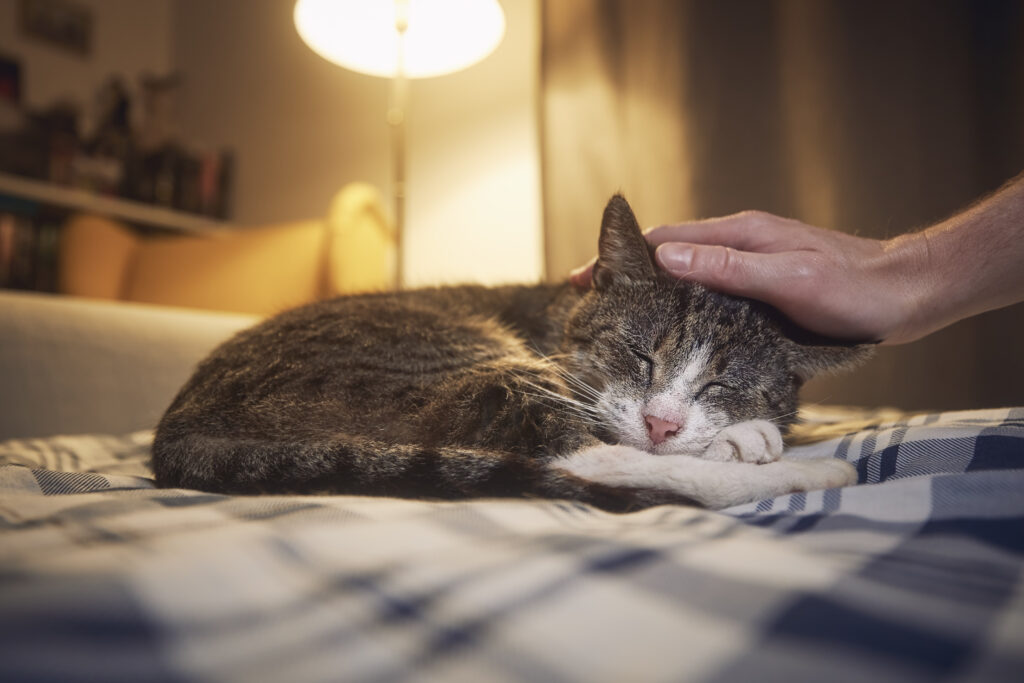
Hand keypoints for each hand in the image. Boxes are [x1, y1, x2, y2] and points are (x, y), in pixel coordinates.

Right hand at [571, 210, 930, 343]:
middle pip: (669, 256)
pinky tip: (674, 330)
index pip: (665, 241)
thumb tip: (665, 260)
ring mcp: (751, 267)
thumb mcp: (788, 278)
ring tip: (619, 320)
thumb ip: (728, 268)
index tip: (583, 278)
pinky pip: (709, 295)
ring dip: (651, 293)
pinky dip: (681, 308)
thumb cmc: (852, 288)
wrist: (906, 295)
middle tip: (590, 304)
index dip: (621, 258)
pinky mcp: (762, 291)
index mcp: (739, 234)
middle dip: (627, 275)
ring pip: (687, 277)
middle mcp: (740, 246)